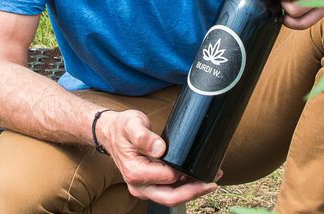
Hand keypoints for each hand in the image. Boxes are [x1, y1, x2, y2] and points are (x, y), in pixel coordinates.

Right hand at [97, 109, 220, 205]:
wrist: (111, 133)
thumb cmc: (122, 128)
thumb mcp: (131, 124)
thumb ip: (144, 136)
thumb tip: (160, 149)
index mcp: (135, 172)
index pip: (167, 178)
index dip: (184, 173)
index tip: (198, 164)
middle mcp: (138, 185)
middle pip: (170, 198)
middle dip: (194, 192)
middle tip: (212, 182)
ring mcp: (143, 188)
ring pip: (171, 198)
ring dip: (191, 192)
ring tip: (210, 180)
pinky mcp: (149, 187)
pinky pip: (168, 193)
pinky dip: (184, 189)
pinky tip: (196, 180)